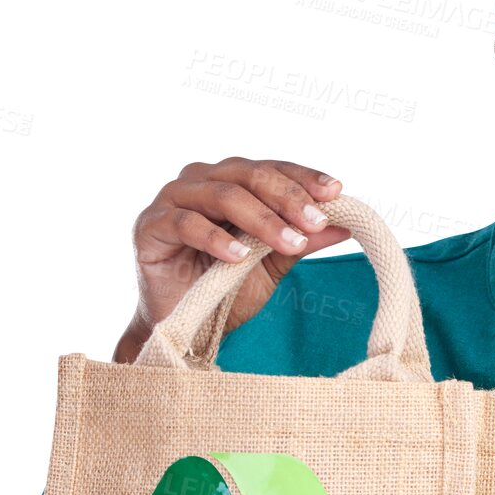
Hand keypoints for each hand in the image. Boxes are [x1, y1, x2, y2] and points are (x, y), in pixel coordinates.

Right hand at [117, 158, 353, 359]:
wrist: (186, 326)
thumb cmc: (228, 289)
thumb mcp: (274, 264)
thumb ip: (302, 241)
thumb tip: (345, 226)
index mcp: (232, 181)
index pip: (272, 168)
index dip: (303, 177)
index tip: (336, 192)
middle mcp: (201, 180)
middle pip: (248, 175)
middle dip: (287, 197)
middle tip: (315, 222)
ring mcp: (172, 199)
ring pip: (221, 195)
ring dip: (260, 219)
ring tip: (288, 242)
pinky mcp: (150, 226)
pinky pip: (186, 223)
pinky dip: (216, 238)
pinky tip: (239, 256)